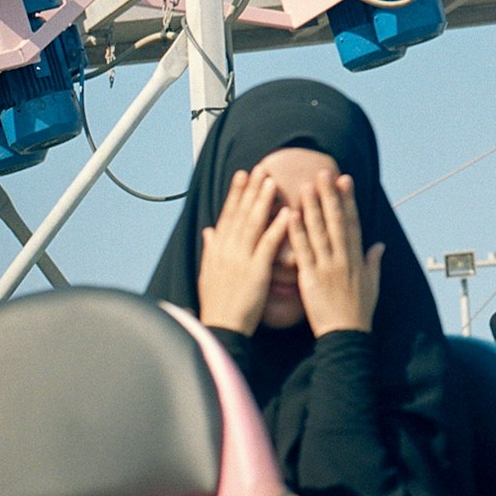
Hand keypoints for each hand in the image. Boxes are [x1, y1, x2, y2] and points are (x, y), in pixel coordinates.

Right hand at [197, 167, 293, 333]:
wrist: (221, 327)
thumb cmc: (219, 303)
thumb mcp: (209, 272)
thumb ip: (211, 249)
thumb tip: (209, 231)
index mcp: (218, 249)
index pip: (227, 215)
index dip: (235, 193)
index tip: (242, 174)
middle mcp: (227, 250)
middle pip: (240, 213)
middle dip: (250, 189)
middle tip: (259, 168)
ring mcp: (241, 259)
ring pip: (252, 224)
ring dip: (262, 201)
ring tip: (272, 181)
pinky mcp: (255, 270)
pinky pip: (268, 244)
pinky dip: (277, 227)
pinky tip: (286, 212)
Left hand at [288, 171, 384, 335]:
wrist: (346, 335)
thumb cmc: (359, 312)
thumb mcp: (372, 284)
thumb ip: (374, 262)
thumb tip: (379, 245)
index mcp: (357, 258)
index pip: (352, 222)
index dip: (348, 200)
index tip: (344, 180)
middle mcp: (343, 258)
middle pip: (336, 221)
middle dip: (329, 195)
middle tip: (323, 172)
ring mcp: (327, 266)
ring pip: (319, 231)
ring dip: (312, 207)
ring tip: (306, 185)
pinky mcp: (311, 278)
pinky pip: (303, 251)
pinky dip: (297, 233)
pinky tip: (291, 215)